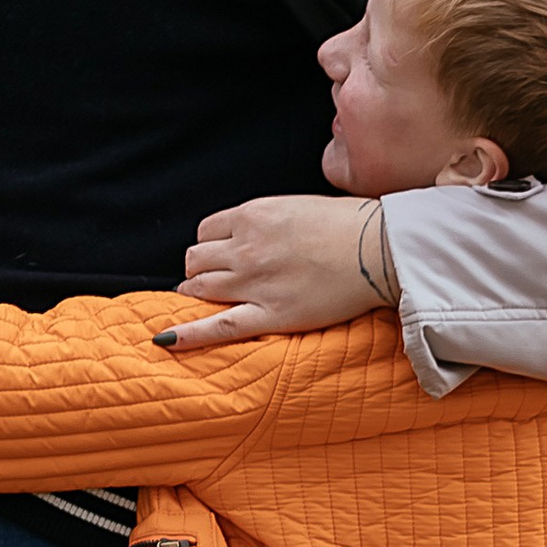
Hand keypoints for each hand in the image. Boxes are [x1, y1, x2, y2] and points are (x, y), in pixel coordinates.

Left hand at [164, 191, 394, 350]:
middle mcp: (246, 247)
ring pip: (200, 287)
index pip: (207, 230)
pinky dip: (187, 334)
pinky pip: (218, 326)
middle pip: (197, 259)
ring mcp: (255, 282)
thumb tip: (254, 232)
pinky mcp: (270, 314)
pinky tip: (165, 339)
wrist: (381, 249)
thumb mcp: (299, 207)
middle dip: (198, 268)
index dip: (209, 243)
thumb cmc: (351, 225)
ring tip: (197, 299)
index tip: (217, 252)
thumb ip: (268, 221)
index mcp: (253, 215)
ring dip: (193, 293)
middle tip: (208, 277)